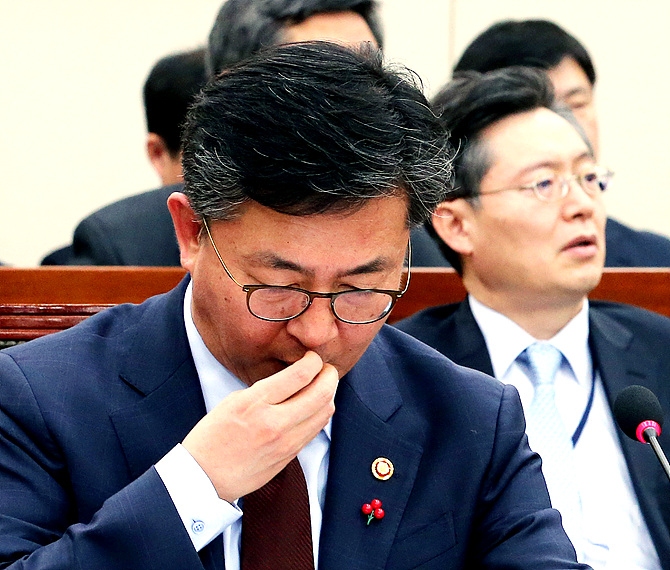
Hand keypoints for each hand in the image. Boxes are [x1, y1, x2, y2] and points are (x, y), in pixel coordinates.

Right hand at [182, 351, 337, 501]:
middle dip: (329, 374)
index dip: (314, 360)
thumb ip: (266, 389)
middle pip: (322, 392)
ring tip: (321, 386)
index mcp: (255, 403)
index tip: (312, 357)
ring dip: (329, 394)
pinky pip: (316, 429)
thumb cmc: (213, 436)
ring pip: (325, 412)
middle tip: (325, 368)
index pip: (300, 374)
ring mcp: (286, 442)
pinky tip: (312, 407)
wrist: (205, 477)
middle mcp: (275, 422)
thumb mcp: (234, 401)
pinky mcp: (291, 455)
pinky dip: (320, 413)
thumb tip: (295, 378)